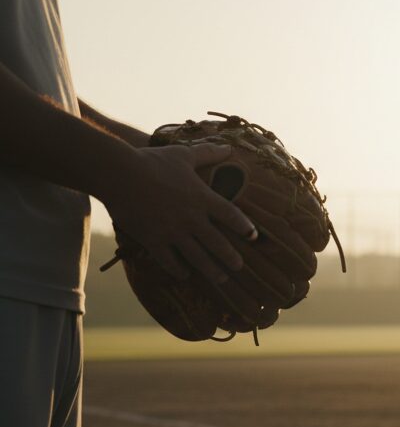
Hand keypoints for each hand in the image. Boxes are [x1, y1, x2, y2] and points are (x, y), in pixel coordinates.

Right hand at [101, 144, 256, 281]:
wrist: (118, 173)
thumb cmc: (152, 161)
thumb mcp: (184, 154)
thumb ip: (208, 153)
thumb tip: (229, 147)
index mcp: (202, 197)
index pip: (231, 216)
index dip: (244, 227)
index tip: (253, 237)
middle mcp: (191, 218)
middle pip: (218, 243)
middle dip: (230, 257)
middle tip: (239, 267)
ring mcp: (173, 231)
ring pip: (197, 257)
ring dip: (211, 270)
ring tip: (220, 278)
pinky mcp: (153, 240)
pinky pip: (169, 261)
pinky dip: (178, 270)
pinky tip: (185, 275)